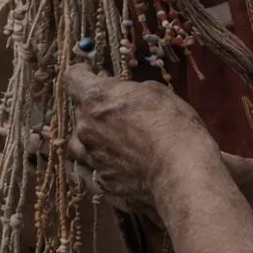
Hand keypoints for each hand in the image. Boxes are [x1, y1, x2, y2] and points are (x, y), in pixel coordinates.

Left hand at [63, 65, 209, 212]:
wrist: (180, 170)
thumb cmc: (172, 124)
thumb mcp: (155, 91)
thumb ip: (129, 90)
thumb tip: (122, 93)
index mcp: (95, 98)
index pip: (72, 78)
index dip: (80, 73)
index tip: (89, 72)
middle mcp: (85, 126)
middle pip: (79, 111)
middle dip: (93, 107)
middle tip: (114, 107)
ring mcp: (91, 156)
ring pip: (80, 141)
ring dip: (91, 135)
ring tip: (111, 136)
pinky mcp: (102, 180)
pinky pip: (95, 166)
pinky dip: (104, 161)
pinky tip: (122, 161)